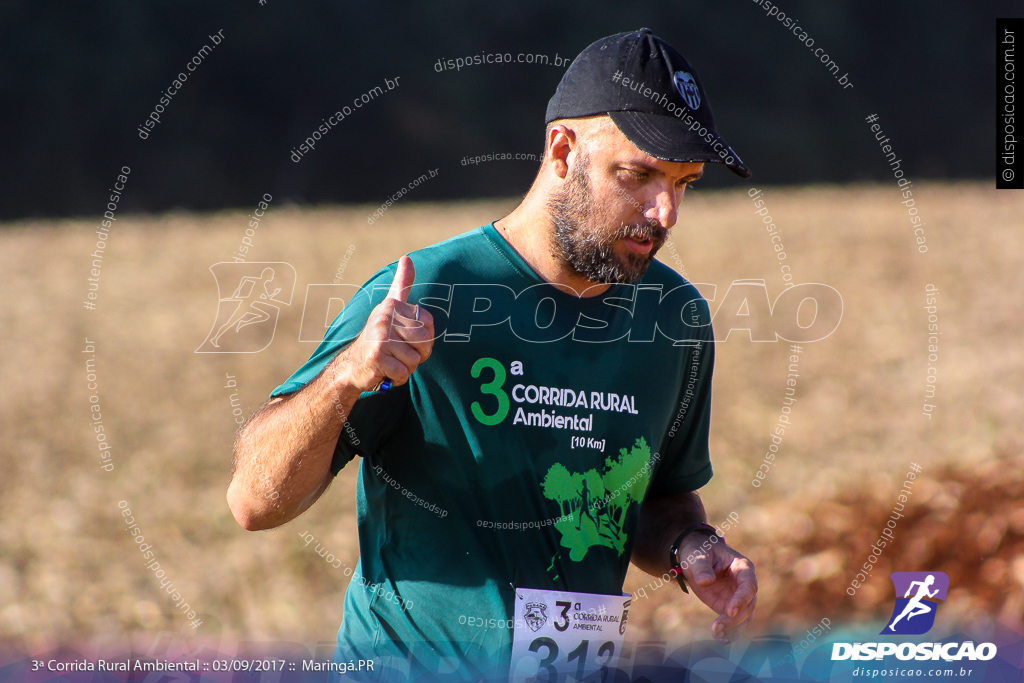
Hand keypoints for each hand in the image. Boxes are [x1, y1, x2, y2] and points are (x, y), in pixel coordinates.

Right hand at [336, 255, 434, 390]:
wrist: (352, 366)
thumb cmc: (379, 338)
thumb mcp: (390, 308)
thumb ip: (401, 285)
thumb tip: (407, 257)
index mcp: (392, 306)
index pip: (429, 324)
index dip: (425, 339)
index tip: (407, 340)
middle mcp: (384, 317)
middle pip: (424, 342)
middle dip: (417, 355)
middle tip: (399, 355)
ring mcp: (379, 336)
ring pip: (414, 359)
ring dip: (406, 367)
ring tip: (391, 362)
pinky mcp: (376, 356)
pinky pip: (403, 372)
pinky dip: (398, 378)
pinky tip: (386, 373)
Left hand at [677, 535, 756, 643]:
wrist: (694, 557)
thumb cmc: (698, 551)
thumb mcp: (696, 555)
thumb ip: (701, 567)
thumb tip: (705, 581)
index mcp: (742, 567)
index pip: (749, 585)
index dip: (742, 599)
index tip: (730, 611)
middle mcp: (744, 584)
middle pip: (748, 605)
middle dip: (735, 619)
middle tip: (716, 627)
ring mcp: (738, 597)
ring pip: (744, 617)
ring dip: (733, 629)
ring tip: (717, 636)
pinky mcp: (729, 606)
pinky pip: (735, 622)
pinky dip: (730, 632)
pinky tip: (721, 640)